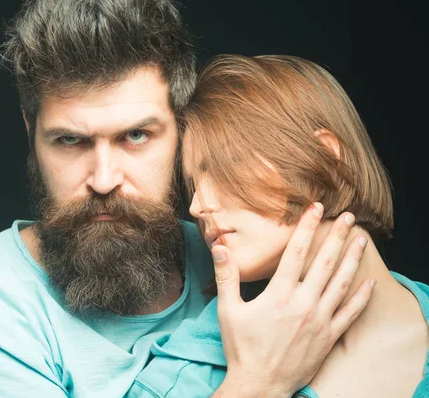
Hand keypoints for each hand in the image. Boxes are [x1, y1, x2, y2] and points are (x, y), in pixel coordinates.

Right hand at [211, 203, 374, 397]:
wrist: (260, 384)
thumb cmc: (242, 347)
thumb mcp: (228, 310)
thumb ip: (226, 276)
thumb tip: (219, 248)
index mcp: (279, 294)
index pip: (296, 252)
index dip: (307, 228)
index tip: (316, 209)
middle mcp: (303, 304)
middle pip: (325, 263)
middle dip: (337, 237)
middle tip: (349, 217)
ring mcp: (319, 321)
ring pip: (341, 284)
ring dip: (353, 260)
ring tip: (362, 240)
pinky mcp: (328, 337)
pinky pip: (350, 314)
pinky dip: (361, 297)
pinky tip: (370, 283)